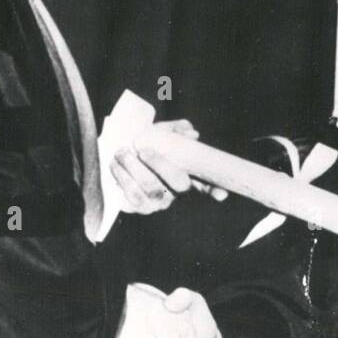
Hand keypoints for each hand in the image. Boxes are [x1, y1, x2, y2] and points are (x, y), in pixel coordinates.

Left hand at [110, 119, 227, 213]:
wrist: (116, 156)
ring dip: (135, 170)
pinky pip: (133, 197)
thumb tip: (190, 133)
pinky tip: (116, 166)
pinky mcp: (139, 207)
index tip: (221, 194)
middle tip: (143, 150)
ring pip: (152, 189)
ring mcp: (159, 202)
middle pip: (179, 184)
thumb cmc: (144, 144)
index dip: (215, 190)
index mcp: (187, 174)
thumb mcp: (161, 134)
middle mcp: (177, 192)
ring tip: (123, 153)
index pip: (208, 184)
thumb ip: (175, 130)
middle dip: (161, 165)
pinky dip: (123, 180)